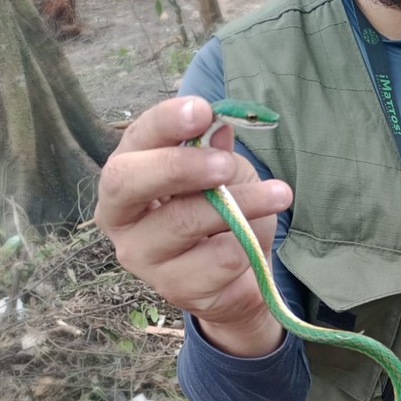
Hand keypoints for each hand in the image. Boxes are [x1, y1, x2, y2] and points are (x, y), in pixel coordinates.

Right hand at [95, 96, 293, 355]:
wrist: (239, 279)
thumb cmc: (222, 216)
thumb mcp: (224, 174)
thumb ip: (216, 152)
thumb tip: (221, 126)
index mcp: (126, 176)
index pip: (134, 140)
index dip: (165, 122)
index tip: (202, 110)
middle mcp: (120, 218)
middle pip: (130, 181)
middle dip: (182, 165)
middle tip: (228, 164)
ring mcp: (143, 258)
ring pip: (186, 221)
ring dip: (242, 204)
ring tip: (280, 195)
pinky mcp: (176, 290)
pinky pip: (220, 258)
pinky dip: (248, 244)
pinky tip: (254, 245)